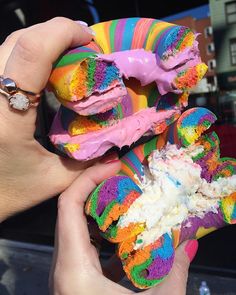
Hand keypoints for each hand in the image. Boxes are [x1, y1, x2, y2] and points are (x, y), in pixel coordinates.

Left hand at [0, 17, 94, 220]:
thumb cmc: (10, 191)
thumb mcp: (54, 181)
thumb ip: (89, 163)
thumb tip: (117, 147)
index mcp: (7, 119)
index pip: (30, 53)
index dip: (62, 32)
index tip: (89, 38)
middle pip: (19, 39)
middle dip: (57, 33)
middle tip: (85, 48)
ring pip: (9, 42)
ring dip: (44, 40)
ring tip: (70, 54)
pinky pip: (4, 55)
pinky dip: (30, 50)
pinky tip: (47, 65)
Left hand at [50, 159, 197, 294]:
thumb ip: (173, 272)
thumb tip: (189, 245)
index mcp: (74, 268)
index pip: (68, 206)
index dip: (88, 179)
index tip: (114, 167)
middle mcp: (63, 266)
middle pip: (70, 211)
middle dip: (97, 189)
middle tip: (123, 177)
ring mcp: (67, 274)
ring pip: (76, 228)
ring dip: (100, 210)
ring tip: (125, 199)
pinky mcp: (74, 282)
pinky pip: (84, 246)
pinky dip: (103, 233)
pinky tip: (125, 235)